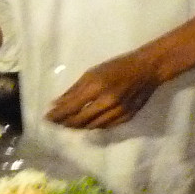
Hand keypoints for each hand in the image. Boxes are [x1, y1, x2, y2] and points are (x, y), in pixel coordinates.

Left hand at [46, 48, 164, 128]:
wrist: (147, 69)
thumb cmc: (117, 66)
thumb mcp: (92, 73)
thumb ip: (74, 90)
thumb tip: (56, 104)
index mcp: (96, 87)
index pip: (71, 108)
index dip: (57, 115)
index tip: (47, 118)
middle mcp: (107, 102)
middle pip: (80, 121)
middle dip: (65, 123)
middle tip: (55, 123)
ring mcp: (118, 112)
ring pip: (92, 126)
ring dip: (77, 127)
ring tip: (68, 124)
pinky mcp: (126, 117)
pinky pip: (105, 127)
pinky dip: (93, 126)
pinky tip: (86, 123)